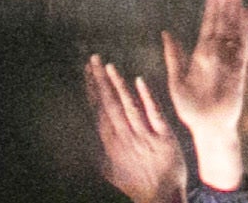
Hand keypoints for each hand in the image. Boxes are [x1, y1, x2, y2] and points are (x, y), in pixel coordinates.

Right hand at [84, 52, 186, 202]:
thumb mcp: (111, 172)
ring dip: (118, 86)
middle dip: (100, 81)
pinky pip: (153, 114)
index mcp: (112, 144)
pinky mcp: (164, 138)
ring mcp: (144, 137)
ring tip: (109, 66)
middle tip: (93, 59)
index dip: (93, 90)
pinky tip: (139, 81)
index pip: (99, 110)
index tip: (87, 71)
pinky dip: (146, 98)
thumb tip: (83, 142)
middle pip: (110, 105)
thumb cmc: (136, 185)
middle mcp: (125, 138)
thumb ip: (98, 154)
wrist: (162, 198)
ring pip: (128, 106)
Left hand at [163, 0, 247, 192]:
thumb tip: (166, 32)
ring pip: (234, 25)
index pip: (209, 18)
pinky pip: (244, 45)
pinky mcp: (238, 70)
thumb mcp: (176, 80)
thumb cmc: (191, 109)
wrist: (207, 128)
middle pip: (223, 16)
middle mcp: (219, 50)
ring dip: (235, 4)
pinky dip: (247, 29)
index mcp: (203, 51)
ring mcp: (230, 58)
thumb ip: (174, 56)